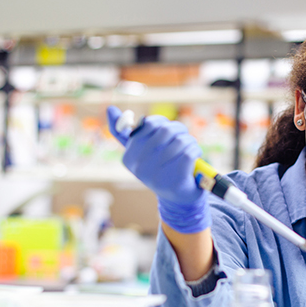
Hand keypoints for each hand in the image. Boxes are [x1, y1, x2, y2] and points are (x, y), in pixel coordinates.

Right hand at [105, 106, 209, 233]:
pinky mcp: (176, 181)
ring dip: (189, 141)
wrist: (178, 197)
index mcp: (129, 158)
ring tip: (189, 148)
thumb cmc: (159, 168)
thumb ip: (125, 133)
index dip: (160, 122)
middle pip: (165, 130)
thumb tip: (110, 109)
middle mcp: (140, 169)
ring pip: (180, 141)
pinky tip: (194, 156)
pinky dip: (195, 151)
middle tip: (182, 135)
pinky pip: (189, 153)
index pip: (147, 125)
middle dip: (178, 129)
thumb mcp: (141, 152)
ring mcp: (157, 177)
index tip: (165, 129)